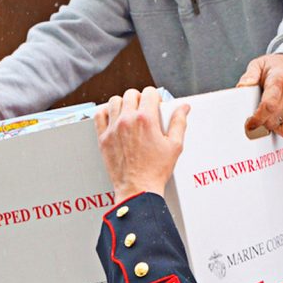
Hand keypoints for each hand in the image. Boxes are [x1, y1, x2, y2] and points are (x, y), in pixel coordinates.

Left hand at [95, 87, 189, 202]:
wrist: (137, 189)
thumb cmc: (155, 171)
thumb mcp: (174, 146)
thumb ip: (179, 123)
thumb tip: (183, 108)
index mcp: (146, 120)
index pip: (149, 92)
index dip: (155, 97)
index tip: (156, 105)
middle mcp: (127, 121)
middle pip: (131, 94)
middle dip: (140, 98)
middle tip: (144, 109)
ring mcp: (113, 129)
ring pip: (114, 101)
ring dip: (123, 103)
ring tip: (129, 112)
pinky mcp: (103, 139)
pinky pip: (99, 116)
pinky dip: (105, 113)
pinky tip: (113, 118)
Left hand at [236, 53, 282, 137]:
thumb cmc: (272, 69)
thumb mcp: (258, 65)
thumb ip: (249, 75)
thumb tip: (243, 86)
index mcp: (279, 81)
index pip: (269, 105)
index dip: (257, 118)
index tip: (249, 123)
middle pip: (271, 120)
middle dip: (258, 123)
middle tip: (251, 119)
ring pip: (276, 126)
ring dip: (266, 124)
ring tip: (262, 115)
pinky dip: (277, 130)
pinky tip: (272, 121)